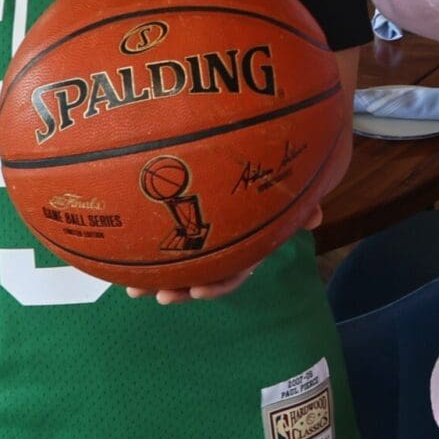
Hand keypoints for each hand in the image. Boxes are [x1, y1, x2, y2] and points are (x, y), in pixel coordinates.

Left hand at [128, 188, 331, 304]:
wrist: (248, 142)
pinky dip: (144, 257)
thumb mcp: (285, 186)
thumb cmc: (268, 169)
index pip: (237, 270)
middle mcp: (225, 241)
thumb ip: (301, 202)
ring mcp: (201, 234)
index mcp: (247, 239)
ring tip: (135, 290)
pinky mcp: (178, 224)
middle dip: (183, 289)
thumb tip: (316, 218)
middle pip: (204, 274)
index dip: (218, 286)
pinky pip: (162, 245)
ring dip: (158, 280)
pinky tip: (121, 265)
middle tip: (162, 296)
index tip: (198, 291)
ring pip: (180, 265)